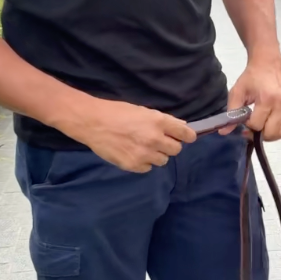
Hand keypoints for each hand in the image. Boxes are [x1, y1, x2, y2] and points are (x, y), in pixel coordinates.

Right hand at [66, 98, 195, 172]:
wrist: (92, 123)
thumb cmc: (117, 112)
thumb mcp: (143, 111)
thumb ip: (163, 120)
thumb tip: (181, 125)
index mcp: (158, 122)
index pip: (185, 133)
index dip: (188, 136)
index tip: (186, 138)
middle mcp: (154, 139)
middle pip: (176, 150)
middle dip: (170, 145)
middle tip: (158, 141)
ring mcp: (144, 154)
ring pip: (163, 160)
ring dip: (157, 155)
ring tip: (143, 147)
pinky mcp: (134, 165)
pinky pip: (148, 168)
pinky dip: (144, 163)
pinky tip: (133, 153)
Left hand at [222, 61, 280, 140]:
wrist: (267, 66)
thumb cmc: (251, 78)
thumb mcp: (236, 93)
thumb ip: (231, 114)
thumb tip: (223, 132)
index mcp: (267, 98)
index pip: (257, 125)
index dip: (248, 125)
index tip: (245, 118)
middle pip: (270, 133)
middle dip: (259, 133)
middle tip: (252, 125)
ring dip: (269, 134)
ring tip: (261, 125)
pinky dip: (277, 129)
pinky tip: (269, 121)